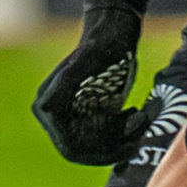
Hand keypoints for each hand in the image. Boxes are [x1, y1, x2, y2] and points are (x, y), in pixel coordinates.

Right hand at [30, 16, 143, 164]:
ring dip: (122, 138)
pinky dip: (122, 130)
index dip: (99, 154)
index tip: (128, 145)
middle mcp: (55, 114)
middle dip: (113, 147)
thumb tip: (46, 106)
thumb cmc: (102, 45)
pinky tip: (135, 113)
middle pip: (84, 151)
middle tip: (139, 130)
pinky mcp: (87, 112)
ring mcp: (71, 113)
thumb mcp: (86, 62)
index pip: (70, 149)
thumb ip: (66, 81)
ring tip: (141, 117)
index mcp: (48, 107)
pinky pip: (103, 135)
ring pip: (96, 145)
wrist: (114, 31)